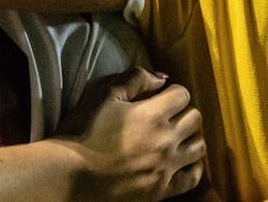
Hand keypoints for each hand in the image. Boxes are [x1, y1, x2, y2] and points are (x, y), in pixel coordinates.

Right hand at [59, 68, 205, 199]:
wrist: (68, 176)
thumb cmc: (82, 132)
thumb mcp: (103, 95)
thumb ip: (135, 79)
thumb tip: (162, 77)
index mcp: (153, 115)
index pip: (183, 94)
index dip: (172, 93)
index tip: (160, 99)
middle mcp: (166, 140)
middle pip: (195, 118)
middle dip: (184, 113)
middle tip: (168, 118)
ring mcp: (166, 168)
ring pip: (199, 147)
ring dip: (191, 139)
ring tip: (176, 139)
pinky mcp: (161, 191)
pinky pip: (192, 178)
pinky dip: (191, 168)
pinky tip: (181, 163)